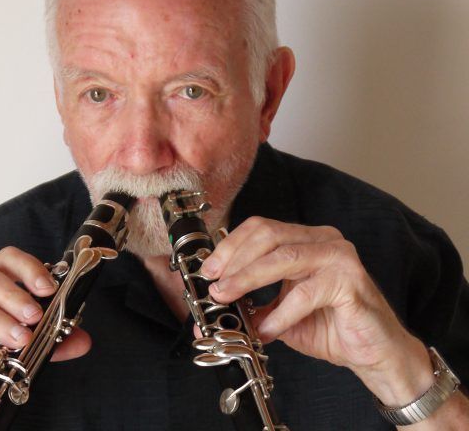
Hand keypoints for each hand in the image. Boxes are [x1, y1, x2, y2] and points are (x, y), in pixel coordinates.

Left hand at [199, 217, 433, 406]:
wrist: (374, 354)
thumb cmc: (331, 327)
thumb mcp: (280, 314)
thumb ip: (253, 306)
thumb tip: (216, 307)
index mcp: (306, 239)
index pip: (260, 228)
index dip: (230, 246)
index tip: (209, 270)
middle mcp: (323, 240)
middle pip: (268, 235)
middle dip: (234, 260)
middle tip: (215, 285)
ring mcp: (339, 257)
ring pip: (283, 258)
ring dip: (248, 279)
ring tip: (228, 298)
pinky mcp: (350, 281)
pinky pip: (305, 293)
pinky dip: (280, 313)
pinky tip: (267, 329)